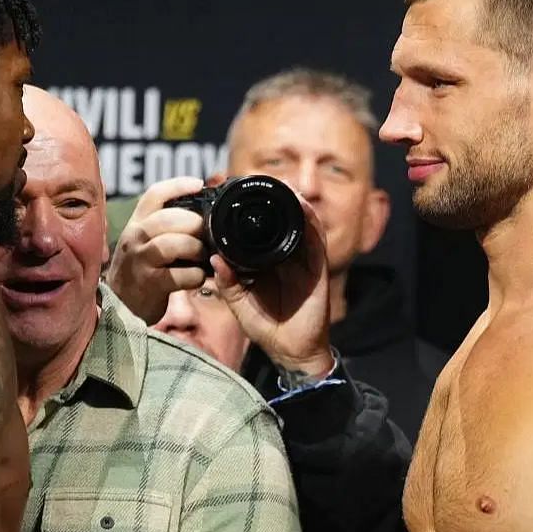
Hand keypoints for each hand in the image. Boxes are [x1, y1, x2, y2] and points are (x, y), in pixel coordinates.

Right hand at [107, 177, 209, 322]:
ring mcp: (140, 261)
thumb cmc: (142, 268)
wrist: (120, 304)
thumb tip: (203, 204)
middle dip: (194, 223)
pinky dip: (195, 276)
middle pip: (167, 219)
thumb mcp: (147, 240)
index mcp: (137, 222)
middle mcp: (135, 238)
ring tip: (202, 256)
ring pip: (171, 245)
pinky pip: (177, 275)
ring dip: (194, 248)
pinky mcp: (148, 284)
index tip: (199, 184)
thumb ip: (169, 224)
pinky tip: (198, 277)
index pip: (154, 194)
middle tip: (207, 233)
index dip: (178, 186)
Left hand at [211, 196, 332, 378]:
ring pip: (301, 225)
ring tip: (283, 186)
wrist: (291, 350)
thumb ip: (228, 282)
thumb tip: (215, 259)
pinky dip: (311, 222)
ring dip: (294, 204)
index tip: (236, 195)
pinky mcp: (317, 269)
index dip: (251, 213)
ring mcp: (303, 261)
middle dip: (274, 200)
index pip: (259, 232)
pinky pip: (316, 241)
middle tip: (260, 181)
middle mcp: (285, 257)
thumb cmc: (267, 327)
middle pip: (281, 222)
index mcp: (266, 263)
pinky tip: (303, 207)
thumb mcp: (239, 304)